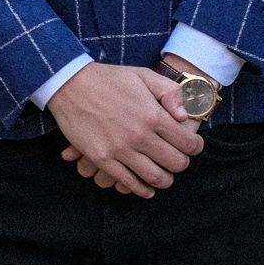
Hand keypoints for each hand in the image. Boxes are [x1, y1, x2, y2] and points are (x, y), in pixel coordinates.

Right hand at [47, 62, 202, 197]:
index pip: (188, 144)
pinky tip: (146, 189)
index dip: (195, 147)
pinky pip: (127, 181)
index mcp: (153, 115)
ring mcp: (119, 148)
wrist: (68, 83)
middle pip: (175, 164)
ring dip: (164, 181)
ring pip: (154, 177)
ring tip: (164, 177)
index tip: (192, 146)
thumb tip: (185, 116)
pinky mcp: (101, 157)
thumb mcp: (143, 75)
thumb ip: (170, 92)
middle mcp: (139, 135)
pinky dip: (140, 189)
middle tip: (177, 160)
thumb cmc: (108, 78)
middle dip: (181, 164)